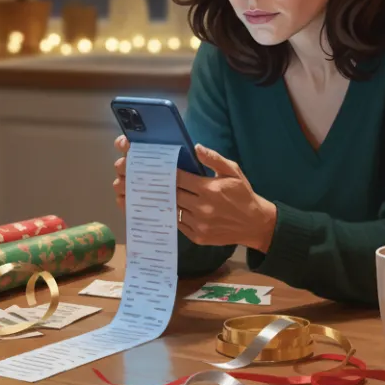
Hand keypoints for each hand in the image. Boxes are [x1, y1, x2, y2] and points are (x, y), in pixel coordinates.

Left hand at [111, 138, 276, 252]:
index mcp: (209, 188)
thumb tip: (196, 148)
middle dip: (151, 186)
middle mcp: (202, 206)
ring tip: (134, 196)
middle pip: (171, 194)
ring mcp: (199, 223)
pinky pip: (177, 224)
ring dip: (154, 203)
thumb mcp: (233, 171)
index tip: (145, 166)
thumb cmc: (243, 194)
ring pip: (171, 210)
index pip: (179, 178)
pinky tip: (153, 211)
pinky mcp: (197, 236)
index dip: (161, 172)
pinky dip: (166, 217)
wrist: (256, 224)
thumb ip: (214, 159)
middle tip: (129, 179)